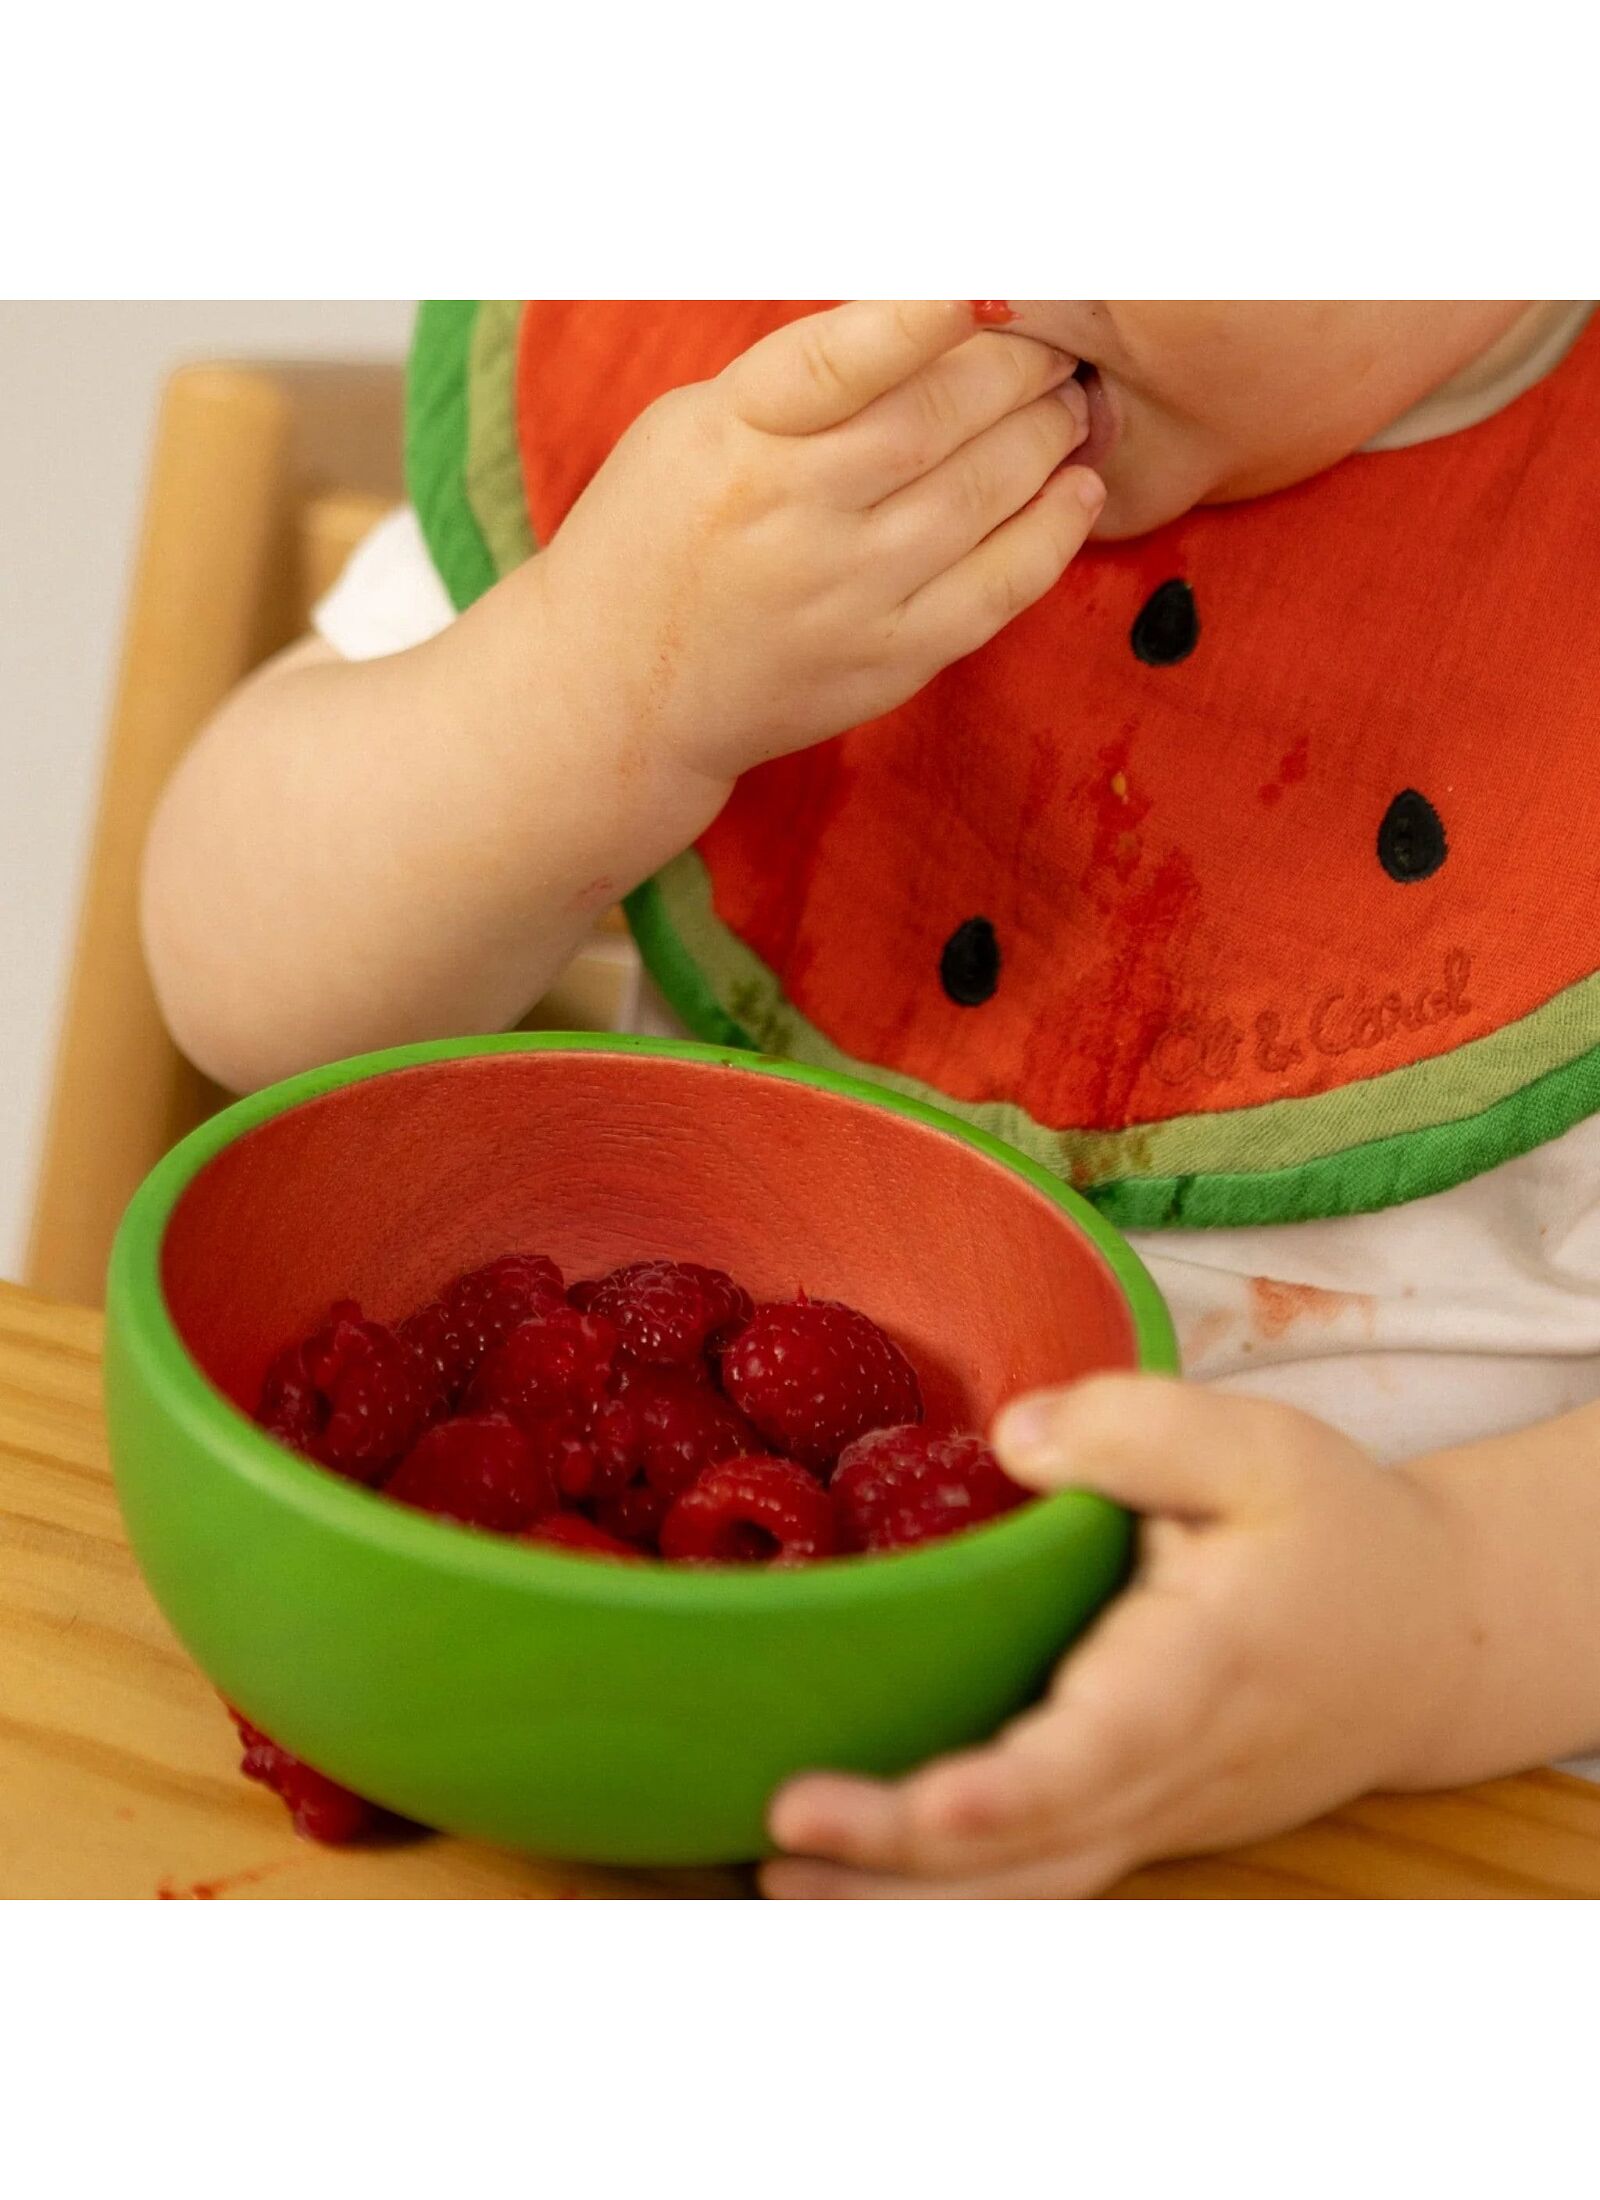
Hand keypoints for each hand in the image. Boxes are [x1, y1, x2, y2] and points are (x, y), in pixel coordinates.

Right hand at [532, 300, 1099, 783]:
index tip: (992, 277)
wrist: (622, 692)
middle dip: (1018, 367)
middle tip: (1061, 338)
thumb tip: (926, 316)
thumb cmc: (656, 538)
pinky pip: (995, 591)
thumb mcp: (692, 427)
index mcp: (735, 437)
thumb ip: (797, 380)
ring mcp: (844, 596)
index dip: (926, 314)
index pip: (843, 359)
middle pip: (936, 420)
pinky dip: (1050, 534)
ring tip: (1072, 403)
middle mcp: (793, 516)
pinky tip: (1078, 492)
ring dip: (1046, 437)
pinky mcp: (885, 661)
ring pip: (979, 495)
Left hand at [762, 1377, 1478, 1897]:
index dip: (1018, 1787)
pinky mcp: (1134, 1824)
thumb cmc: (1336, 1535)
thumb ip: (1141, 1429)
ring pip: (1030, 1885)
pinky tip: (841, 1874)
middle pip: (1039, 1842)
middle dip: (906, 1854)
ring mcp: (1155, 1814)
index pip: (1106, 1747)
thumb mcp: (1263, 1445)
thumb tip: (1015, 1438)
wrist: (1427, 1645)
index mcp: (1206, 1666)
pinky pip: (1036, 1879)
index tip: (933, 1802)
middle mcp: (1174, 1767)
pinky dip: (941, 1895)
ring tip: (775, 1871)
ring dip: (903, 1898)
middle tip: (781, 1822)